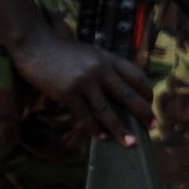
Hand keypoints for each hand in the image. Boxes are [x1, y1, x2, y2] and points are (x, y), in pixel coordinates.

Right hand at [11, 31, 153, 145]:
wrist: (36, 45)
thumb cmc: (64, 52)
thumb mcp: (92, 53)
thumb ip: (106, 67)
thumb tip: (121, 89)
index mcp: (109, 58)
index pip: (137, 76)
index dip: (147, 92)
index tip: (151, 105)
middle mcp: (100, 70)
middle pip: (128, 95)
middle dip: (143, 113)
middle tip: (152, 127)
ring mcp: (84, 82)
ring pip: (107, 111)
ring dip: (120, 129)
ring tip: (130, 143)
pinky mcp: (68, 93)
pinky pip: (85, 115)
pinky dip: (94, 128)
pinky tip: (101, 138)